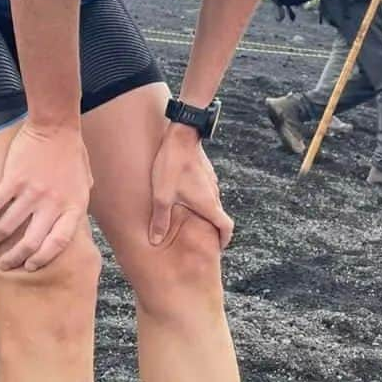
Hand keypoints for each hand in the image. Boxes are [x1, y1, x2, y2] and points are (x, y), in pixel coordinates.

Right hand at [0, 120, 91, 270]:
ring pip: (7, 227)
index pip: (59, 242)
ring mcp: (33, 192)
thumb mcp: (85, 181)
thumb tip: (74, 219)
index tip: (30, 265)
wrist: (56, 125)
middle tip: (4, 263)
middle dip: (14, 258)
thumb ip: (78, 202)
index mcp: (73, 206)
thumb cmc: (72, 151)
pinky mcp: (14, 180)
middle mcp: (53, 204)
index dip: (43, 257)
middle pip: (31, 242)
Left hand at [150, 124, 233, 248]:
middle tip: (199, 238)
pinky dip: (200, 199)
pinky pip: (206, 190)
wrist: (181, 135)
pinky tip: (184, 197)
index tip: (218, 247)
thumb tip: (155, 241)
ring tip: (188, 219)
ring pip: (211, 202)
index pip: (226, 226)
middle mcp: (213, 194)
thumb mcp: (162, 196)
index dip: (224, 239)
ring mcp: (211, 182)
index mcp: (208, 204)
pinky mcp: (205, 172)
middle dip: (211, 229)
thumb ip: (160, 219)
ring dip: (204, 212)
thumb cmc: (172, 165)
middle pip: (218, 216)